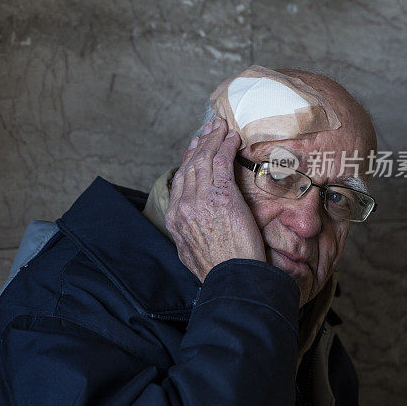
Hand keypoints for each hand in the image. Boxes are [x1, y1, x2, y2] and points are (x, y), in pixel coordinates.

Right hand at [165, 118, 265, 282]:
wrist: (231, 279)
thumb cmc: (218, 271)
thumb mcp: (190, 254)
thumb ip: (187, 235)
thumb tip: (190, 229)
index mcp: (174, 218)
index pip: (179, 180)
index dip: (187, 161)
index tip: (194, 149)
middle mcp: (183, 205)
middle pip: (190, 166)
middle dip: (199, 144)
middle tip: (208, 129)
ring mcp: (201, 199)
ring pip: (204, 159)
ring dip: (213, 139)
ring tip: (220, 126)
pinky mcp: (222, 196)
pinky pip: (222, 162)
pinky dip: (226, 146)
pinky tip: (232, 137)